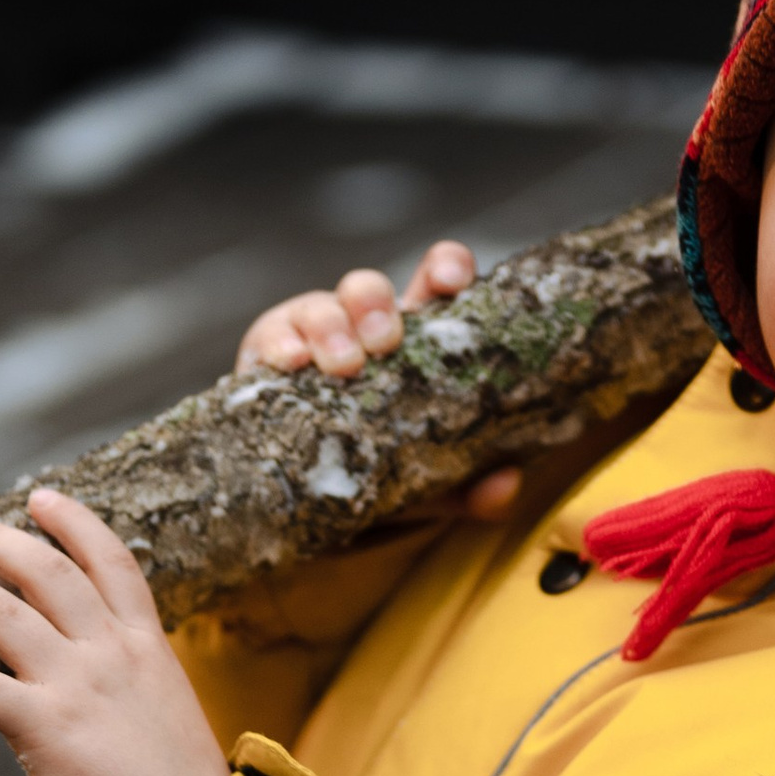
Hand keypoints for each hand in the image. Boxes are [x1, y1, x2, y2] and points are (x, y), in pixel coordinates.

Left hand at [0, 489, 227, 775]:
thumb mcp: (166, 710)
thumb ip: (128, 679)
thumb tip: (90, 675)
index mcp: (147, 645)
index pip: (111, 561)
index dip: (73, 523)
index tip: (40, 499)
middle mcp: (111, 653)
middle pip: (45, 571)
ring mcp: (77, 686)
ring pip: (2, 612)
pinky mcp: (45, 728)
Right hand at [236, 239, 518, 521]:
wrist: (308, 507)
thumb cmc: (382, 475)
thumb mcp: (430, 487)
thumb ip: (470, 488)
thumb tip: (505, 485)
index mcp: (416, 343)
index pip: (436, 284)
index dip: (445, 268)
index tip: (449, 279)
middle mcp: (363, 330)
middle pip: (369, 288)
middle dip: (376, 303)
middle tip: (385, 341)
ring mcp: (313, 340)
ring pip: (321, 308)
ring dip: (333, 328)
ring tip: (343, 365)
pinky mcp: (269, 358)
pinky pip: (271, 339)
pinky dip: (282, 346)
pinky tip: (291, 363)